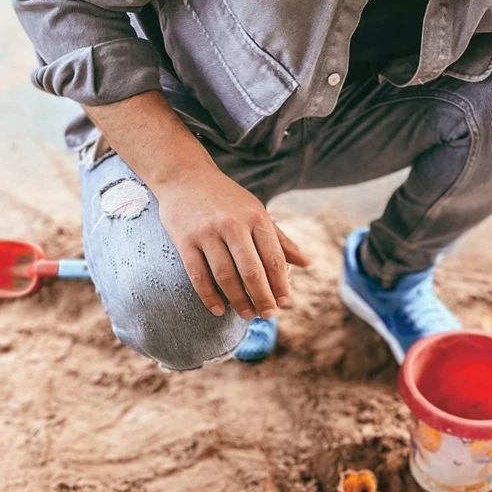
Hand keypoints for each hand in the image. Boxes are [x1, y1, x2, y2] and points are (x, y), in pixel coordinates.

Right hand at [155, 166, 309, 318]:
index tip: (284, 303)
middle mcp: (233, 225)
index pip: (274, 259)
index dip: (280, 284)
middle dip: (263, 298)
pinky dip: (209, 297)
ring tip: (247, 314)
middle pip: (252, 272)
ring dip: (238, 301)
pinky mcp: (185, 241)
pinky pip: (198, 276)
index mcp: (256, 217)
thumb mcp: (256, 211)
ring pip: (226, 277)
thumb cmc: (226, 198)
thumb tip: (307, 263)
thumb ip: (280, 239)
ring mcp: (207, 233)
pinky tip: (217, 310)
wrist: (184, 176)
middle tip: (267, 315)